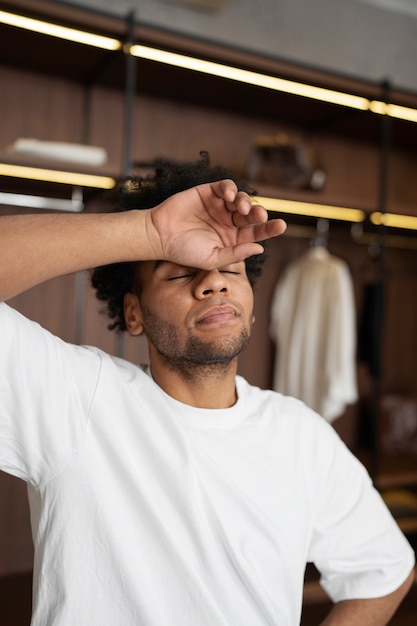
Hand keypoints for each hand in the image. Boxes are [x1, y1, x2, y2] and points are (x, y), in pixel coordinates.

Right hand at [146, 179, 286, 268]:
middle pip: (251, 215)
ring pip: (241, 199)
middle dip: (258, 214)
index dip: (269, 229)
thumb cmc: (184, 251)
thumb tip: (260, 248)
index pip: (256, 233)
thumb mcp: (212, 258)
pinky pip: (225, 187)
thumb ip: (236, 254)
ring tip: (242, 207)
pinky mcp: (209, 192)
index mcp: (233, 239)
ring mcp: (219, 206)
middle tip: (260, 216)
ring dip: (246, 201)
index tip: (281, 225)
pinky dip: (230, 189)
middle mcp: (229, 222)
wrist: (160, 236)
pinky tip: (228, 196)